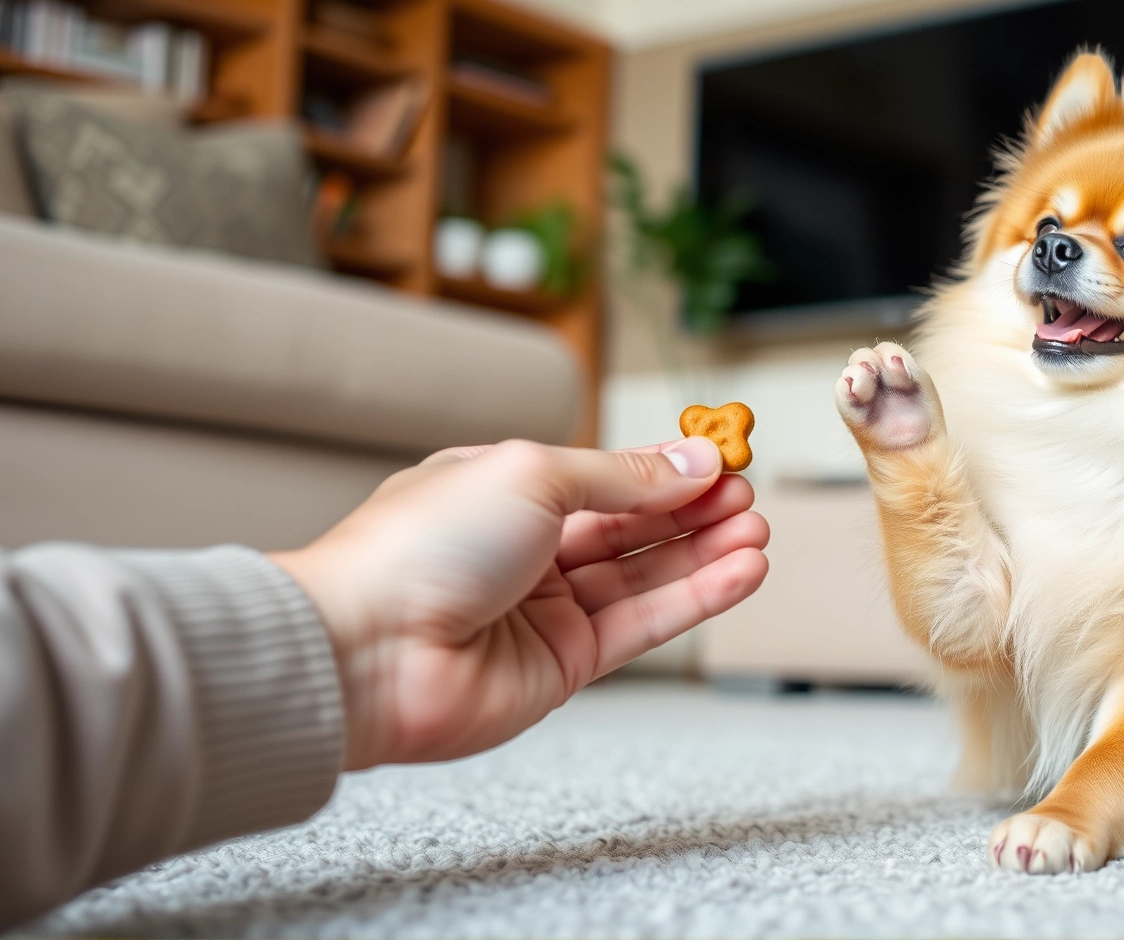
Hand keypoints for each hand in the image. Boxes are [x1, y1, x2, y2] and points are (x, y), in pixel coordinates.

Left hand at [270, 437, 768, 769]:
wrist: (366, 651)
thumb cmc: (419, 548)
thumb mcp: (533, 474)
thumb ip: (623, 475)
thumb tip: (691, 463)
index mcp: (503, 491)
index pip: (605, 476)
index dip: (664, 468)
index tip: (722, 457)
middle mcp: (526, 551)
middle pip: (632, 527)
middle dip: (695, 509)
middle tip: (749, 495)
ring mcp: (546, 611)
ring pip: (646, 576)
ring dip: (707, 552)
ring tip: (758, 530)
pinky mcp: (566, 665)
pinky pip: (645, 624)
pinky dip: (697, 597)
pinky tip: (742, 571)